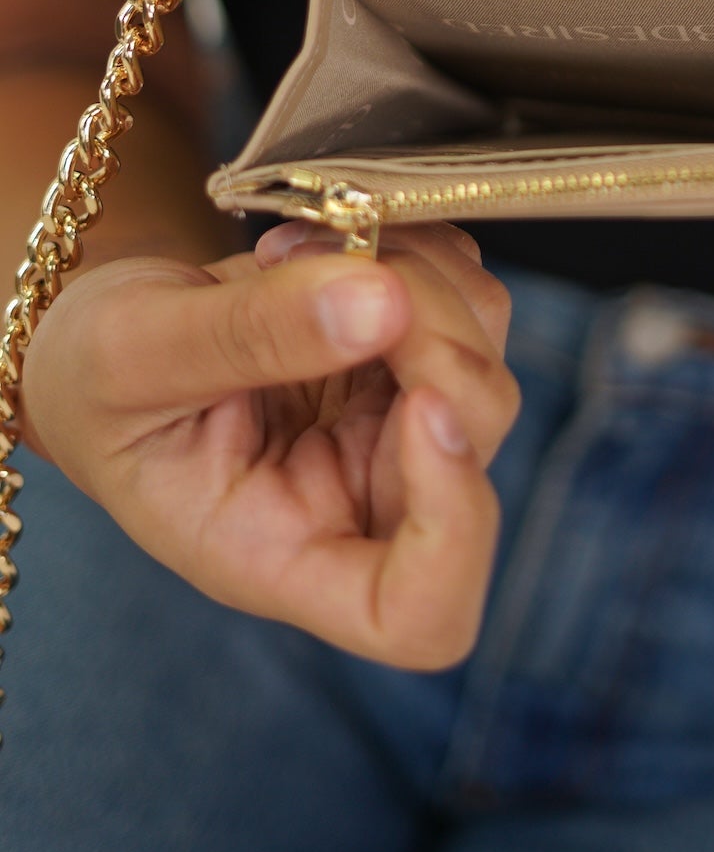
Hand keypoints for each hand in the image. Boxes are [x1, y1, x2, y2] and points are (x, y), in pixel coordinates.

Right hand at [23, 221, 517, 668]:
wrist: (100, 332)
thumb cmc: (93, 376)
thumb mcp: (132, 357)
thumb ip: (248, 335)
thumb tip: (382, 301)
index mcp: (280, 554)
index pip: (418, 614)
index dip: (454, 521)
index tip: (421, 403)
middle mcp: (356, 502)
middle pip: (473, 442)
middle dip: (432, 333)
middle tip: (345, 260)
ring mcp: (393, 426)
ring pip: (480, 353)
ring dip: (421, 274)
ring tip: (305, 243)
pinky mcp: (408, 355)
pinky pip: (465, 295)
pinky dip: (418, 247)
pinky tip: (327, 238)